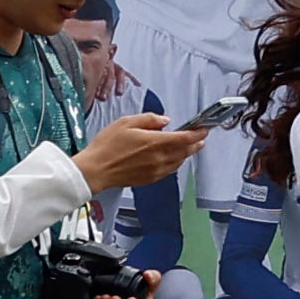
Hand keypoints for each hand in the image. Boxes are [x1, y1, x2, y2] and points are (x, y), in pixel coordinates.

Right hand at [78, 109, 208, 193]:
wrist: (95, 171)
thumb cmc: (107, 147)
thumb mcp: (126, 122)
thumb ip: (149, 119)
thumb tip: (164, 121)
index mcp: (156, 143)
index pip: (186, 138)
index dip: (198, 133)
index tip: (204, 129)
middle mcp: (159, 158)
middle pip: (186, 151)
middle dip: (196, 143)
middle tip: (201, 137)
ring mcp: (156, 170)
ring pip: (179, 161)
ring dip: (187, 153)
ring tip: (190, 147)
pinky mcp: (150, 179)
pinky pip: (169, 170)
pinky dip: (176, 163)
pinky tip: (173, 159)